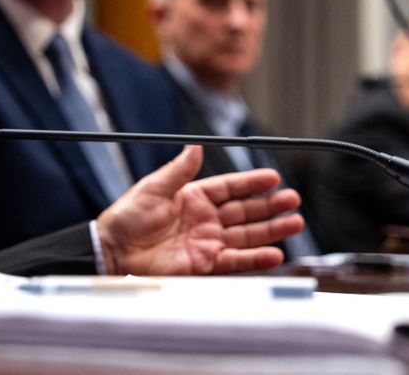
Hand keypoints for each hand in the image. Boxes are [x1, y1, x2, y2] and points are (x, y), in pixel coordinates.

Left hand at [96, 145, 303, 275]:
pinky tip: (274, 253)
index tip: (273, 178)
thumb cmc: (127, 218)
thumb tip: (195, 145)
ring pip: (247, 235)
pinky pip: (235, 260)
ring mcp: (206, 242)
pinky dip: (255, 258)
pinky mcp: (204, 264)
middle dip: (270, 206)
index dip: (252, 183)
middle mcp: (204, 219)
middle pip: (245, 211)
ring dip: (271, 230)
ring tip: (294, 223)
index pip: (230, 187)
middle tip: (292, 199)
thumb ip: (179, 170)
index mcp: (193, 196)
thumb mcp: (154, 187)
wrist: (114, 251)